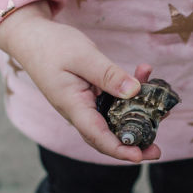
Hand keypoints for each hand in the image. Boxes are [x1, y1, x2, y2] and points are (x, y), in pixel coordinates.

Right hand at [0, 0, 161, 162]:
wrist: (31, 37)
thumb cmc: (51, 45)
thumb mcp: (83, 55)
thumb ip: (108, 75)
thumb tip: (134, 92)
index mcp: (73, 106)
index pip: (97, 136)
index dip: (119, 149)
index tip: (140, 156)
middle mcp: (79, 111)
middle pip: (107, 136)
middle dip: (133, 144)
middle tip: (158, 149)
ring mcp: (85, 104)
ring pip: (114, 118)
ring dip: (137, 112)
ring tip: (160, 101)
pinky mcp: (90, 95)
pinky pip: (113, 101)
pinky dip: (130, 92)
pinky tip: (144, 73)